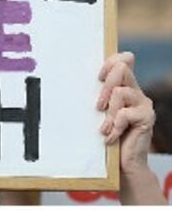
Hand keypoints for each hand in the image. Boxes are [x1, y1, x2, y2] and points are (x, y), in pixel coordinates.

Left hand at [97, 52, 154, 175]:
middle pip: (122, 69)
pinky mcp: (147, 118)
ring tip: (105, 128)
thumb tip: (75, 75)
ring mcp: (144, 104)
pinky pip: (124, 114)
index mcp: (126, 86)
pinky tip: (110, 137)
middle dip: (105, 87)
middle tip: (98, 107)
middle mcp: (137, 92)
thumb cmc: (107, 135)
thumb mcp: (100, 111)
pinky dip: (113, 127)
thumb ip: (98, 95)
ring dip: (108, 112)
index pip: (124, 59)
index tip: (97, 78)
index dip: (109, 63)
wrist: (123, 162)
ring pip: (119, 92)